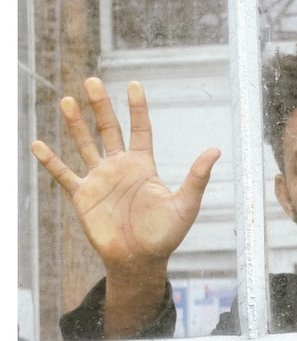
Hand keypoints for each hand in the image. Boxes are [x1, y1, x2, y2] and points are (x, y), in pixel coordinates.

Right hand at [31, 78, 219, 279]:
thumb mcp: (185, 204)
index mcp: (143, 165)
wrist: (140, 260)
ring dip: (75, 124)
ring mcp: (100, 180)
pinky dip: (51, 161)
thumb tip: (215, 150)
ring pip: (84, 144)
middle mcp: (119, 167)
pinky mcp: (83, 196)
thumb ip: (197, 177)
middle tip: (91, 80)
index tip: (133, 84)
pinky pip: (64, 175)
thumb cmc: (165, 235)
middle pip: (108, 129)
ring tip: (67, 101)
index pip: (140, 129)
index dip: (137, 107)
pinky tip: (37, 144)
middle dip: (100, 106)